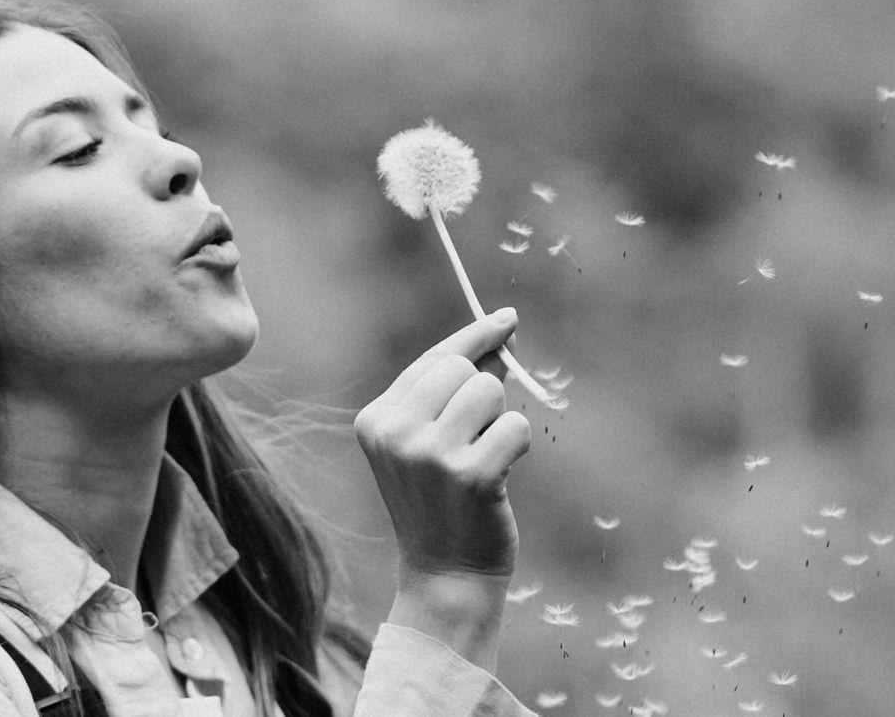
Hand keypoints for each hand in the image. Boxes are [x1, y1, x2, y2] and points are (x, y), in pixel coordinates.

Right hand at [354, 308, 532, 661]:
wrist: (445, 575)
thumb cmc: (443, 502)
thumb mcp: (429, 442)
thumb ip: (454, 391)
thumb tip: (501, 337)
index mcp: (375, 419)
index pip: (432, 359)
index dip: (474, 337)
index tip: (506, 319)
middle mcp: (394, 431)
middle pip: (461, 368)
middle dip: (483, 393)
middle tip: (478, 435)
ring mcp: (429, 454)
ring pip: (488, 391)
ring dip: (500, 419)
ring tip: (483, 457)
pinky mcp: (469, 475)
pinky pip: (514, 426)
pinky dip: (518, 445)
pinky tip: (500, 475)